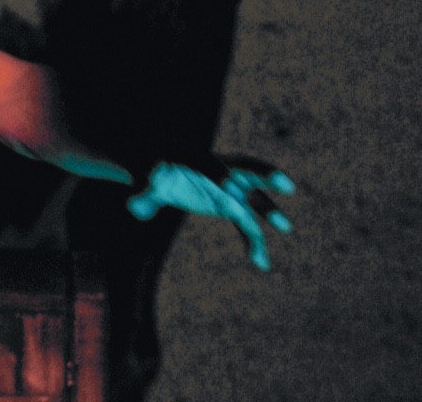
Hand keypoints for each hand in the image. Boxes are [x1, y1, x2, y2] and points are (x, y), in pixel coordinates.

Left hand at [126, 154, 295, 270]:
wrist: (159, 170)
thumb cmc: (151, 173)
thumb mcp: (146, 183)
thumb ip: (144, 195)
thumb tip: (136, 208)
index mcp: (195, 160)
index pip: (209, 165)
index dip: (219, 175)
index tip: (229, 187)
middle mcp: (218, 171)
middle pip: (245, 169)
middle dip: (265, 174)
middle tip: (285, 184)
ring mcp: (228, 189)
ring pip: (252, 198)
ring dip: (268, 212)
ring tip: (285, 227)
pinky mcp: (230, 207)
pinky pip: (245, 223)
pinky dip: (252, 241)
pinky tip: (260, 262)